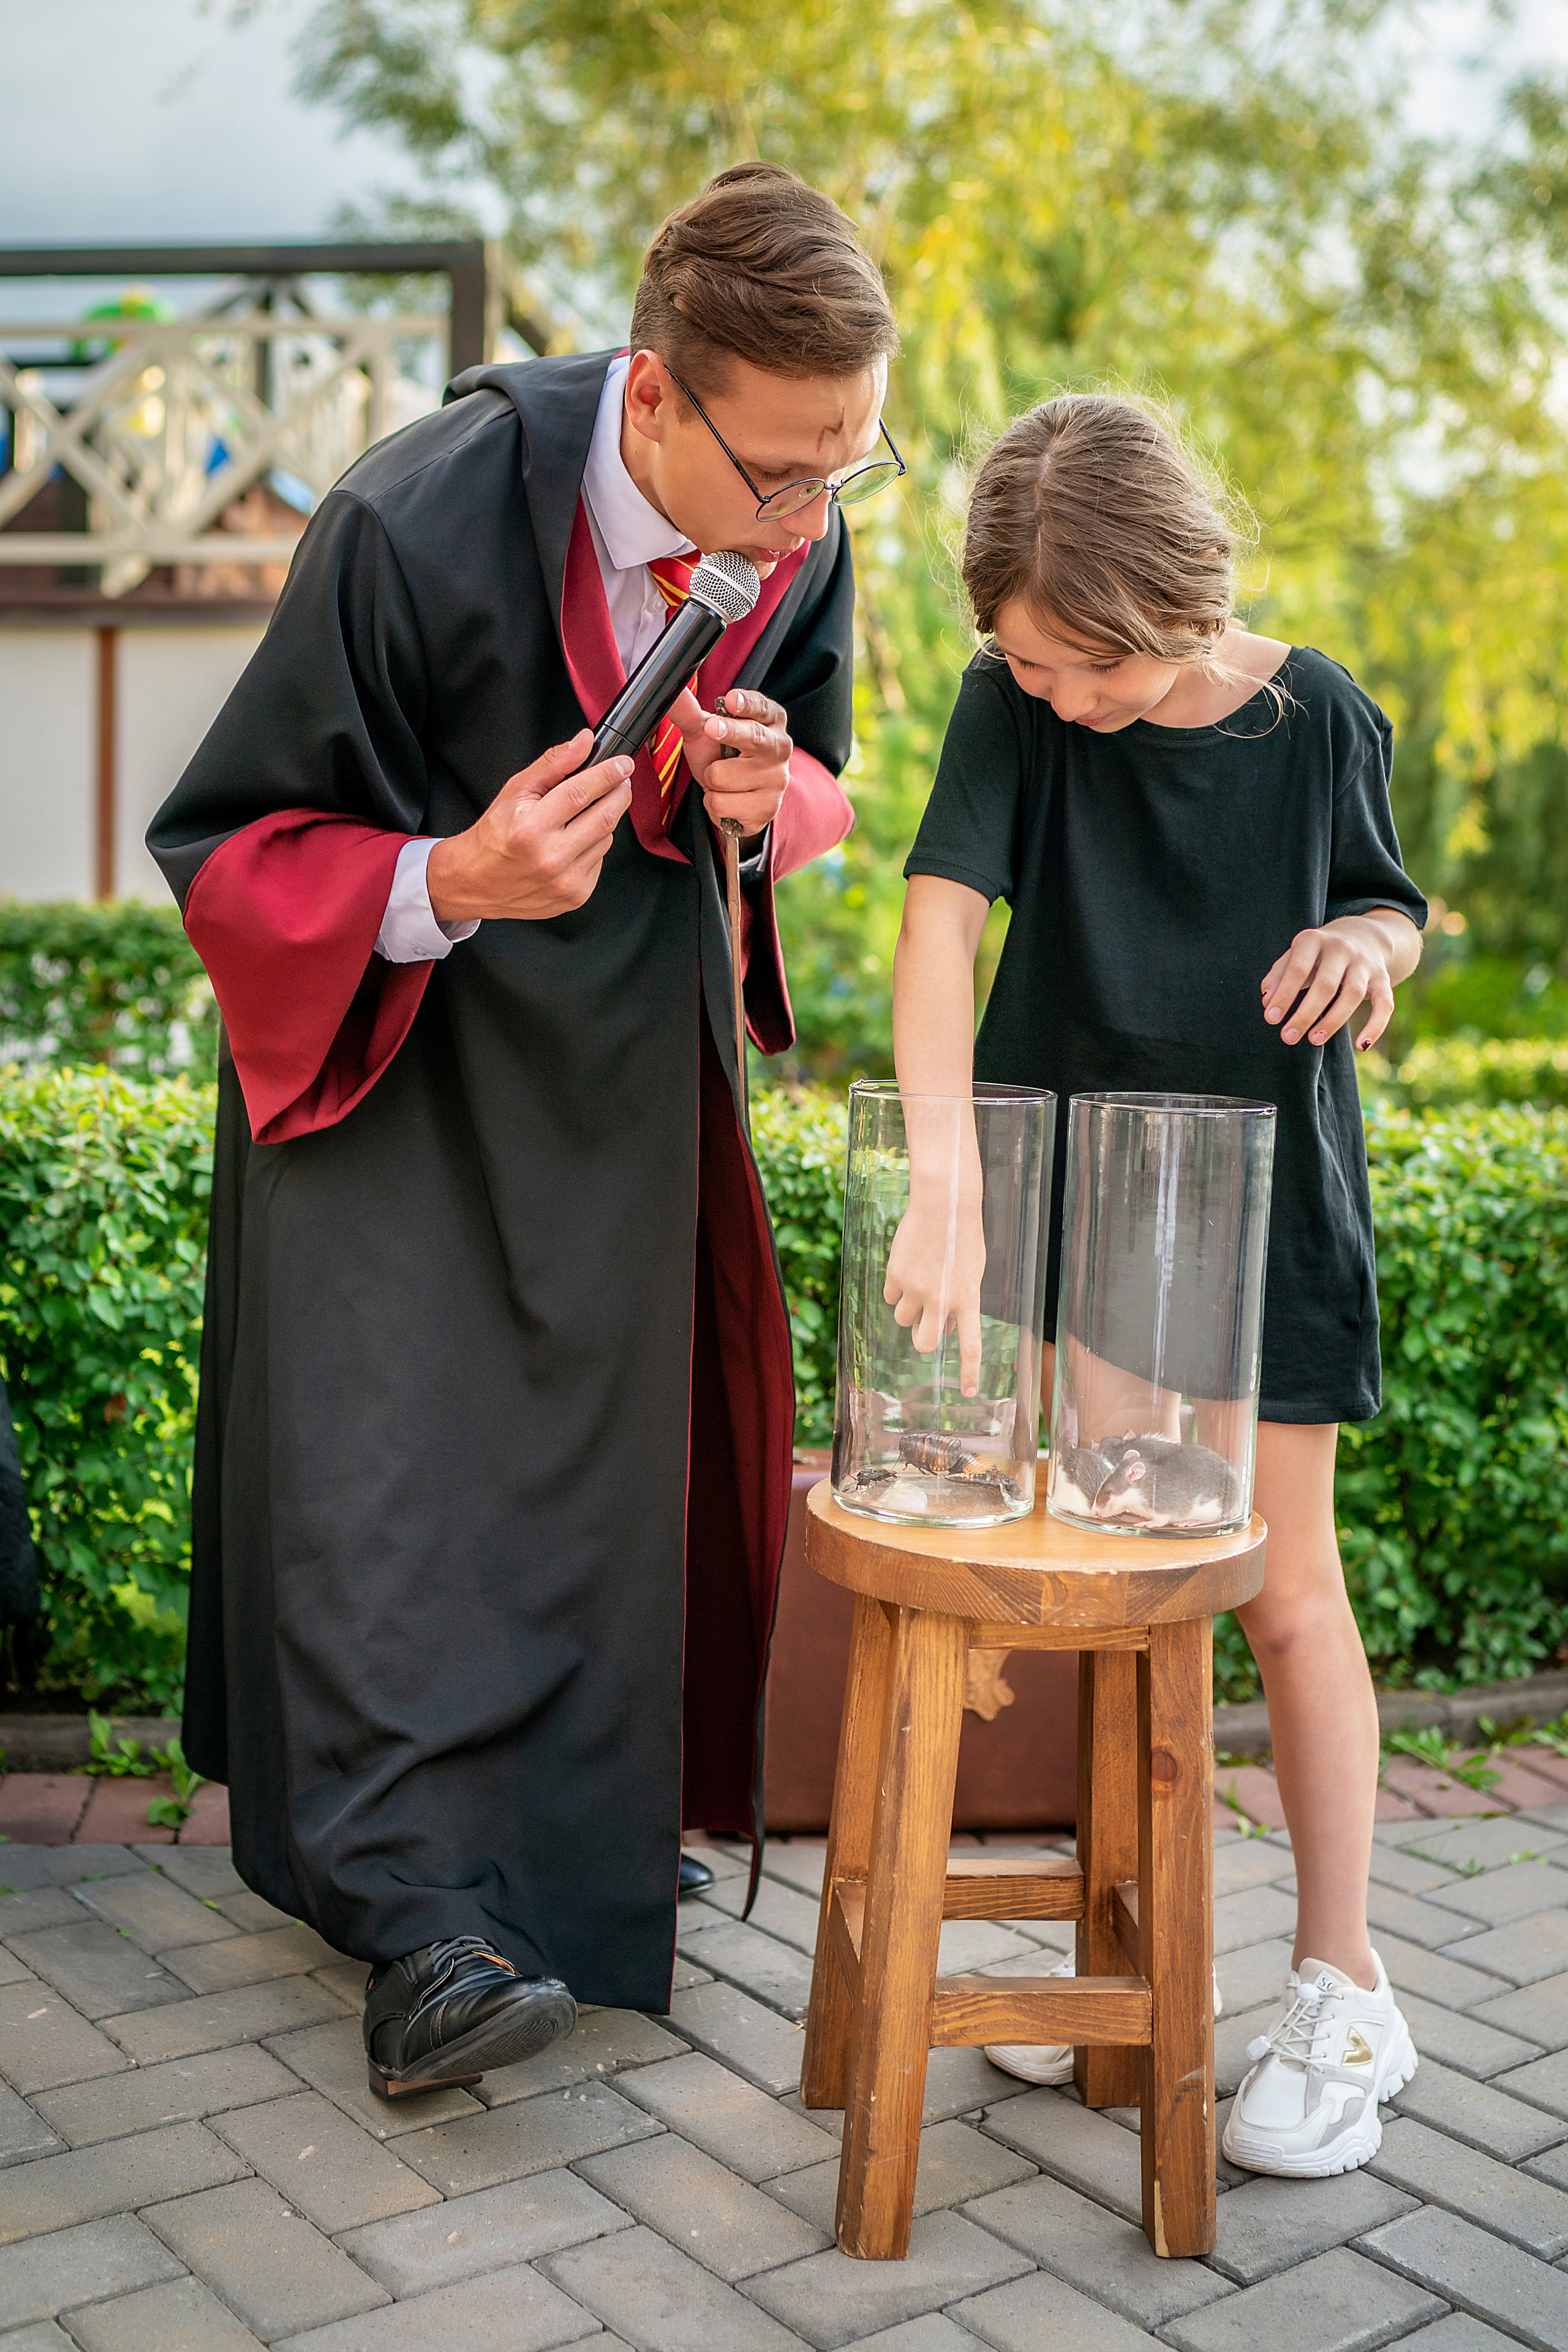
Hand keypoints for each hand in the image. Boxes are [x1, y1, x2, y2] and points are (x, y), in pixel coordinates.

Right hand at [426, 731, 633, 922]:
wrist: (477, 881)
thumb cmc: (496, 835)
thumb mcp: (516, 791)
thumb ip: (553, 764)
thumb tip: (584, 741)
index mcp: (530, 829)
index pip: (581, 793)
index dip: (608, 774)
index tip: (623, 764)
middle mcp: (550, 858)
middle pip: (604, 818)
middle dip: (619, 794)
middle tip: (621, 781)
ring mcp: (565, 882)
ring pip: (606, 839)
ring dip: (604, 820)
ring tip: (584, 814)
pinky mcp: (576, 896)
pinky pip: (600, 861)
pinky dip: (594, 846)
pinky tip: (574, 842)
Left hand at [671, 687, 790, 844]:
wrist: (737, 799)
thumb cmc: (725, 756)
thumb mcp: (706, 731)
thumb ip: (690, 712)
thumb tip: (672, 692)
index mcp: (771, 720)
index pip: (761, 708)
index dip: (746, 704)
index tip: (731, 700)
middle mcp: (780, 747)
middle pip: (753, 737)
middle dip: (730, 732)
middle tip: (711, 729)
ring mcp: (777, 780)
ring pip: (722, 776)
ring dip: (710, 780)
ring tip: (721, 781)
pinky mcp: (767, 809)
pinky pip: (721, 803)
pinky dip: (713, 803)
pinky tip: (726, 799)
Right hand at [882, 1187, 986, 1397]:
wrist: (942, 1204)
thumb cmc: (962, 1235)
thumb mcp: (972, 1271)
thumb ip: (961, 1300)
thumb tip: (946, 1327)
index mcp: (967, 1299)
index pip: (971, 1345)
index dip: (969, 1372)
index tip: (969, 1393)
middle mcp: (941, 1300)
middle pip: (924, 1343)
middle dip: (921, 1338)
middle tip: (925, 1322)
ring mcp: (916, 1289)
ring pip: (903, 1319)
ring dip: (908, 1307)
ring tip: (919, 1277)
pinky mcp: (895, 1276)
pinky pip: (890, 1296)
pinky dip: (896, 1287)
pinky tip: (907, 1264)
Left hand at [1261, 915, 1397, 1050]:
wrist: (1362, 935)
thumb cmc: (1317, 954)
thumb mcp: (1295, 956)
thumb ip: (1278, 976)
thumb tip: (1267, 1002)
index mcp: (1314, 940)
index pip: (1297, 968)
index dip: (1284, 994)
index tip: (1271, 1019)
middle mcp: (1342, 948)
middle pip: (1326, 984)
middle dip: (1306, 1014)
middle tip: (1288, 1037)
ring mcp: (1365, 964)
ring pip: (1353, 994)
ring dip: (1333, 1021)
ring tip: (1314, 1040)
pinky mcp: (1383, 978)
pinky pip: (1384, 1003)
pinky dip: (1376, 1026)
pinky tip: (1361, 1046)